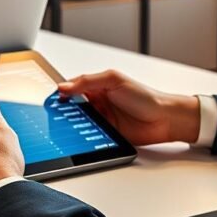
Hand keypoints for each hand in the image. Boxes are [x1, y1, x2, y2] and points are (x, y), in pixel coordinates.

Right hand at [58, 70, 198, 145]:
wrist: (165, 119)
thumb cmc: (145, 96)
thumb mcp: (113, 81)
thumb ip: (87, 81)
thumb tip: (64, 86)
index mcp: (96, 86)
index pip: (72, 87)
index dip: (61, 92)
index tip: (51, 97)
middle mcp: (97, 102)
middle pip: (72, 106)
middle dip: (63, 110)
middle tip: (53, 113)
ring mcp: (101, 119)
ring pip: (79, 122)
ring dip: (72, 123)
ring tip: (63, 125)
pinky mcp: (105, 134)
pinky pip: (89, 135)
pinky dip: (83, 136)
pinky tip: (78, 136)